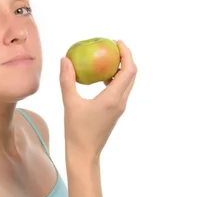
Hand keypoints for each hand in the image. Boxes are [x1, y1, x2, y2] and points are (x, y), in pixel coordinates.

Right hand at [60, 40, 136, 159]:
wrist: (84, 154)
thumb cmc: (77, 131)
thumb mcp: (70, 103)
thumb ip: (67, 80)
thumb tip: (65, 60)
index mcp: (113, 98)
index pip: (129, 70)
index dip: (126, 53)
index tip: (117, 42)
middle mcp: (121, 101)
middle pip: (131, 74)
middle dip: (125, 58)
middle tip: (112, 46)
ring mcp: (119, 107)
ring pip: (126, 83)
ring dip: (120, 69)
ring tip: (105, 59)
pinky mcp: (115, 112)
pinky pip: (119, 90)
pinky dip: (114, 80)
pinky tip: (99, 78)